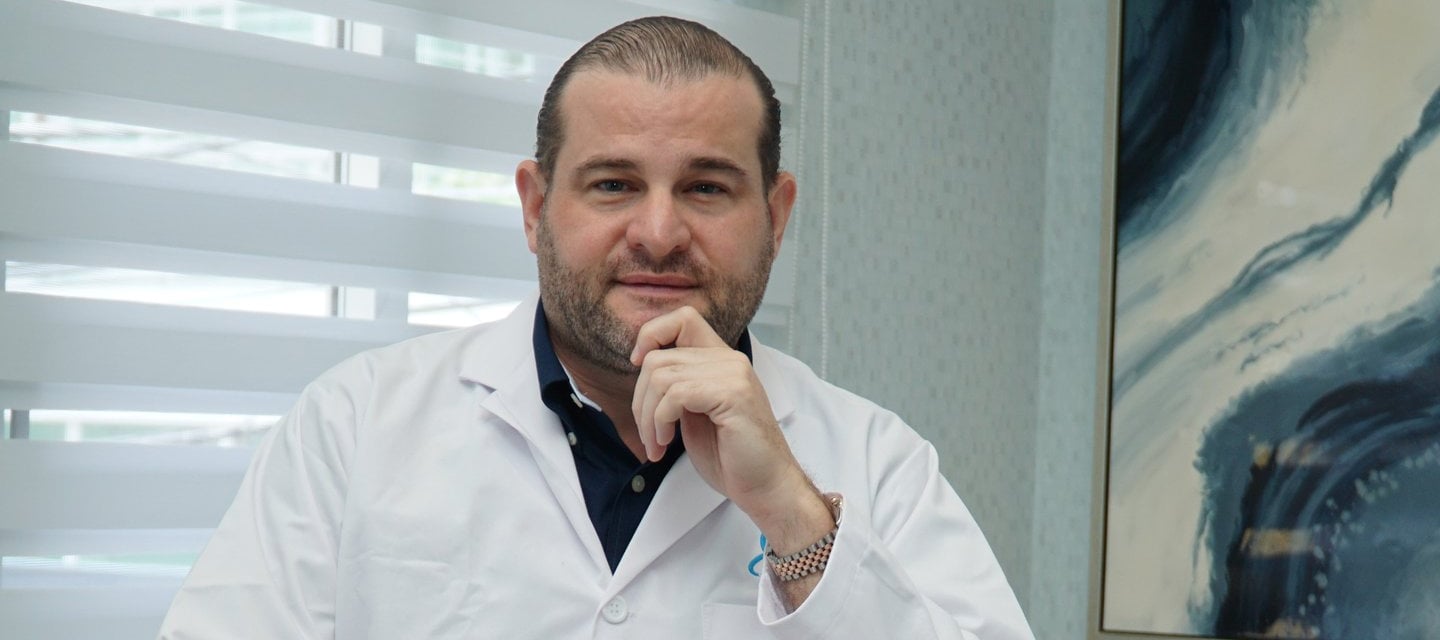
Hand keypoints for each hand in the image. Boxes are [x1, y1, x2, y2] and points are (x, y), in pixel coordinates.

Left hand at [628, 306, 811, 515]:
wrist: (765, 486)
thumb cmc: (731, 456)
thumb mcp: (694, 413)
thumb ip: (677, 387)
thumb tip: (642, 367)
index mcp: (721, 360)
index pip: (682, 317)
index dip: (651, 334)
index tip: (638, 366)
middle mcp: (729, 359)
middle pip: (658, 357)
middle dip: (640, 400)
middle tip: (649, 434)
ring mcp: (733, 374)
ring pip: (660, 376)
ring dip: (648, 417)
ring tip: (657, 444)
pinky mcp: (733, 394)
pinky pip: (675, 394)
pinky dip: (660, 422)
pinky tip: (667, 444)